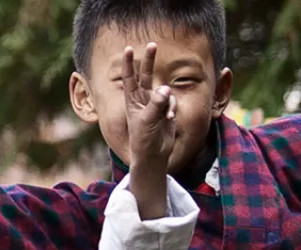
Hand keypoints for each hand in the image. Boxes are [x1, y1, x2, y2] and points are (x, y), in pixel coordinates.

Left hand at [120, 43, 178, 175]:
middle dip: (149, 60)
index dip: (128, 63)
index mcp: (131, 101)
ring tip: (165, 116)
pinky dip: (172, 109)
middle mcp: (142, 100)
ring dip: (167, 102)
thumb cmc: (143, 140)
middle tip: (152, 44)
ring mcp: (155, 104)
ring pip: (164, 92)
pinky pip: (172, 102)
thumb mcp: (147, 121)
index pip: (129, 78)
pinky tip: (170, 119)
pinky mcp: (166, 110)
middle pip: (146, 75)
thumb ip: (156, 104)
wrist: (153, 155)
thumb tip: (165, 88)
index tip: (128, 49)